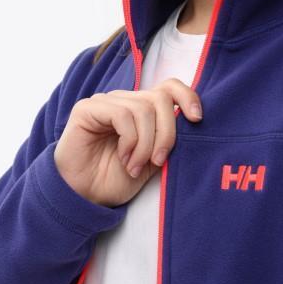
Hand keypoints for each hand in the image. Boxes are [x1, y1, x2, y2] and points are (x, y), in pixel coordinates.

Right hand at [53, 78, 202, 207]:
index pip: (169, 87)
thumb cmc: (116, 179)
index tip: (197, 119)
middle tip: (158, 161)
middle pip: (160, 99)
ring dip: (145, 144)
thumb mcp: (152, 162)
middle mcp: (125, 101)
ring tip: (135, 166)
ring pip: (143, 109)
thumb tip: (190, 124)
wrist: (85, 196)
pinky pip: (122, 115)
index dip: (187, 97)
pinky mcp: (88, 108)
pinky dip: (129, 140)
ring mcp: (106, 103)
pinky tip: (123, 158)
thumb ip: (167, 141)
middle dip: (166, 134)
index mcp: (142, 111)